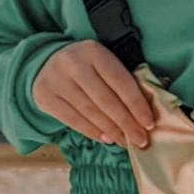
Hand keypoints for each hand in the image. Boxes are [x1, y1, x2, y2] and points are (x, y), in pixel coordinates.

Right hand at [30, 40, 155, 148]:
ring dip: (112, 131)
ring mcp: (56, 80)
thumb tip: (143, 114)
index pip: (120, 81)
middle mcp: (73, 64)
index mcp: (94, 51)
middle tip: (140, 140)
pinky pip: (73, 120)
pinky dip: (92, 132)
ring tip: (126, 142)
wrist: (47, 61)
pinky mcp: (44, 97)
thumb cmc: (86, 64)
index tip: (149, 123)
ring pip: (90, 112)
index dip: (136, 105)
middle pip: (106, 100)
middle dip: (126, 123)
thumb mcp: (103, 61)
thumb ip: (121, 80)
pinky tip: (107, 138)